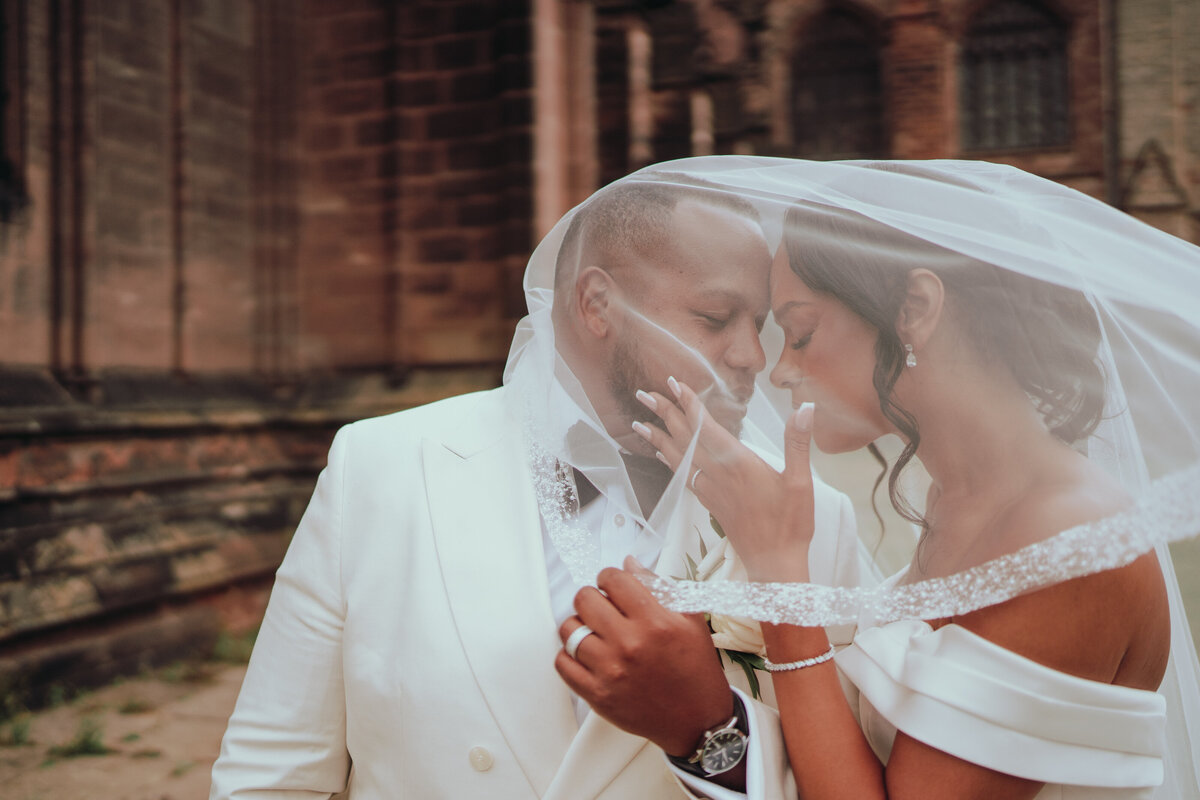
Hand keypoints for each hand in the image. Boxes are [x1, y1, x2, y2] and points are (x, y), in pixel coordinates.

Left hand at [554, 562, 732, 755]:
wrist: (698, 721)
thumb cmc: (696, 669)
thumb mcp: (689, 620)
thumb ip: (658, 587)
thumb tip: (629, 563)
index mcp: (654, 622)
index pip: (613, 579)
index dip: (610, 578)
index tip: (614, 586)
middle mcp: (629, 644)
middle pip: (584, 599)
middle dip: (593, 597)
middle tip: (604, 608)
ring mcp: (610, 671)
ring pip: (569, 629)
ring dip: (579, 625)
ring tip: (594, 631)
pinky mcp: (598, 695)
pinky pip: (563, 663)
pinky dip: (569, 655)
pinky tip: (586, 654)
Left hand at [633, 378, 815, 580]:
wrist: (774, 564)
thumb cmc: (791, 525)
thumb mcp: (802, 482)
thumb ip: (798, 443)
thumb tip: (806, 407)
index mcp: (739, 464)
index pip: (705, 427)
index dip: (688, 403)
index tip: (672, 383)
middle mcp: (719, 475)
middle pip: (684, 438)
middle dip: (664, 413)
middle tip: (643, 393)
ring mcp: (711, 490)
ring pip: (677, 457)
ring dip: (658, 437)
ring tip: (639, 422)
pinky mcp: (710, 504)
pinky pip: (683, 477)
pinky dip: (670, 462)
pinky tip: (662, 455)